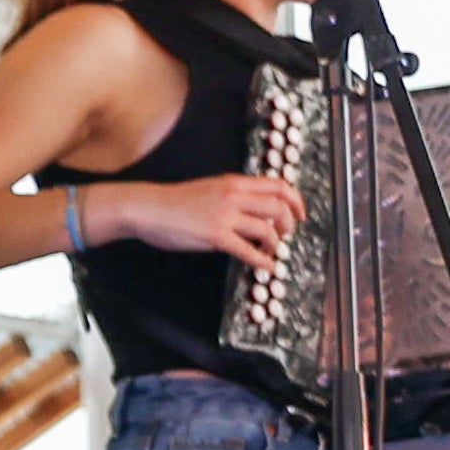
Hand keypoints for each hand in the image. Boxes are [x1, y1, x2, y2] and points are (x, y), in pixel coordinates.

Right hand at [98, 172, 306, 268]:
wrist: (149, 208)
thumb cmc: (176, 201)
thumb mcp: (211, 188)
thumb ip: (235, 195)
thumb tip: (255, 209)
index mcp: (235, 182)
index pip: (279, 186)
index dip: (296, 201)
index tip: (300, 214)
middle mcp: (234, 196)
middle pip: (279, 207)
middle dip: (289, 224)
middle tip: (286, 235)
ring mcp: (226, 216)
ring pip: (268, 229)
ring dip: (276, 244)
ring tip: (272, 251)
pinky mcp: (216, 236)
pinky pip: (249, 251)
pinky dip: (264, 261)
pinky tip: (266, 267)